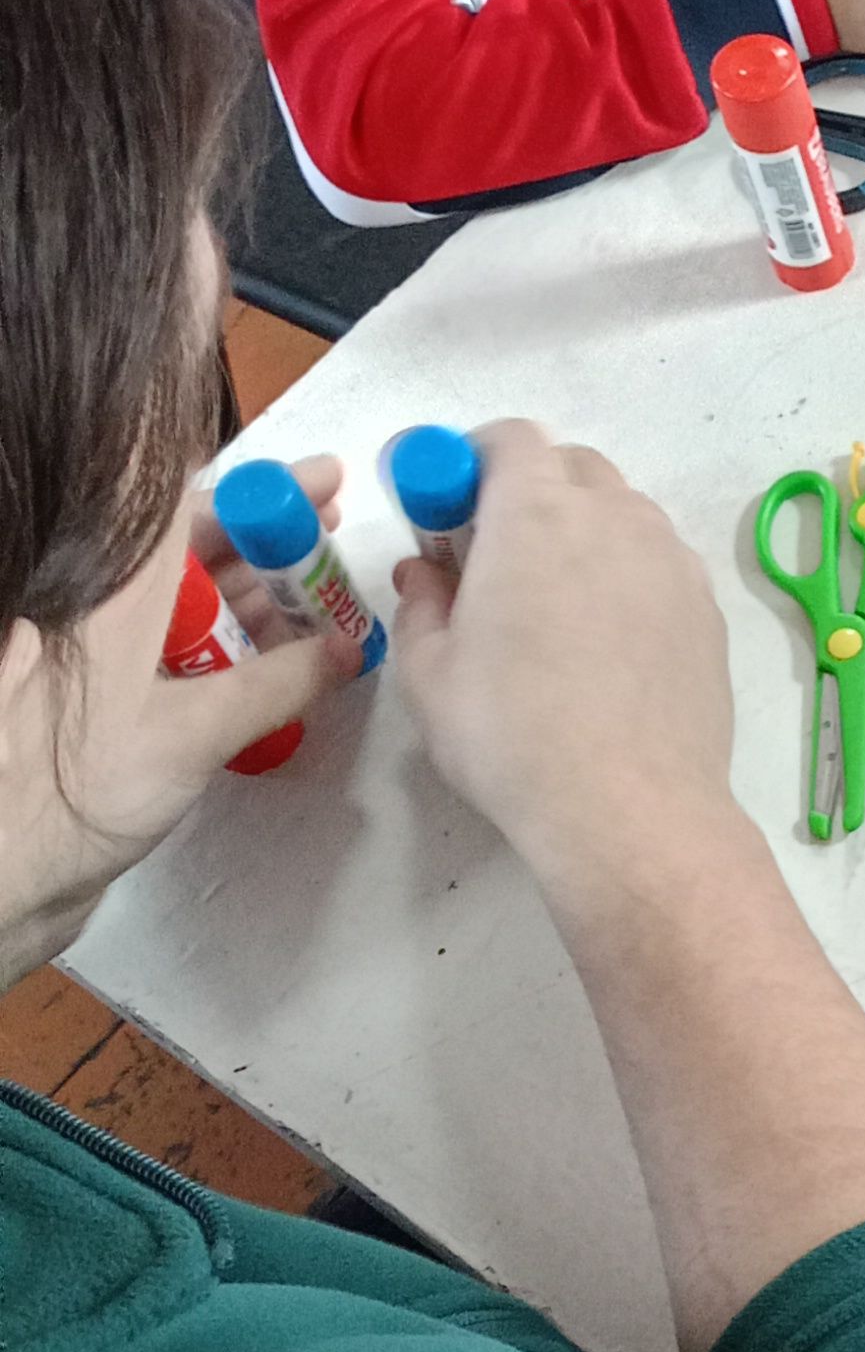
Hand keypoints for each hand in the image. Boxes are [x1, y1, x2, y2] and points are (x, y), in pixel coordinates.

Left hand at [0, 469, 340, 976]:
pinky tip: (280, 656)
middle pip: (193, 544)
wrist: (6, 869)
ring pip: (192, 595)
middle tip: (332, 523)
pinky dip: (234, 640)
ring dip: (258, 589)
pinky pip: (183, 645)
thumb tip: (343, 650)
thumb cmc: (75, 795)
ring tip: (322, 597)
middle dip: (269, 532)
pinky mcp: (111, 695)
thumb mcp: (194, 733)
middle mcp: (103, 611)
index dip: (258, 488)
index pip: (187, 507)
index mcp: (111, 596)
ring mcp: (106, 653)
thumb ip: (277, 683)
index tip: (320, 481)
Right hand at [390, 424, 739, 902]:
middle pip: (571, 467)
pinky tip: (604, 643)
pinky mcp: (706, 605)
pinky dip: (625, 574)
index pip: (510, 438)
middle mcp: (614, 515)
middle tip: (493, 558)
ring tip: (551, 606)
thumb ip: (422, 603)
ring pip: (622, 512)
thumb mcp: (430, 672)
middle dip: (528, 491)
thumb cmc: (510, 733)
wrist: (630, 804)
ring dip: (581, 531)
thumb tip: (427, 572)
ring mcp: (672, 558)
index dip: (473, 460)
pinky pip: (658, 562)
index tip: (448, 508)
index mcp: (536, 513)